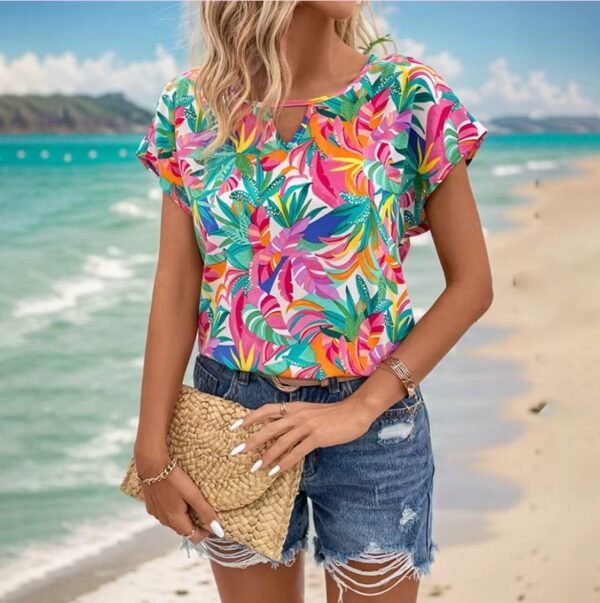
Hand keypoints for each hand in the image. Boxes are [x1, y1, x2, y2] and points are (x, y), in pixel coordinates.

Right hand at [134, 451, 224, 544]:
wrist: (151, 465)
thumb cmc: (174, 479)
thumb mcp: (193, 495)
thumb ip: (205, 512)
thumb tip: (217, 529)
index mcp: (175, 521)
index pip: (193, 537)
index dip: (205, 532)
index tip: (212, 520)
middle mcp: (164, 521)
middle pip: (184, 529)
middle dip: (195, 522)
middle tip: (203, 506)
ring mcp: (156, 513)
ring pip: (174, 521)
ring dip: (184, 515)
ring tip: (191, 498)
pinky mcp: (151, 505)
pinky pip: (165, 512)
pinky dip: (174, 508)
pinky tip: (177, 495)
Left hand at [227, 395, 372, 475]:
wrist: (354, 412)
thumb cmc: (333, 414)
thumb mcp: (310, 412)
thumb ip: (294, 419)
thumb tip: (278, 429)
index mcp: (294, 407)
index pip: (266, 410)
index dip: (249, 418)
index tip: (234, 427)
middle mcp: (297, 415)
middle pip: (268, 428)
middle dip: (251, 440)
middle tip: (236, 451)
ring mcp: (306, 426)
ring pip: (280, 442)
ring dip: (266, 456)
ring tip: (254, 468)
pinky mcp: (316, 437)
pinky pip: (296, 452)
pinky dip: (284, 463)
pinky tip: (275, 471)